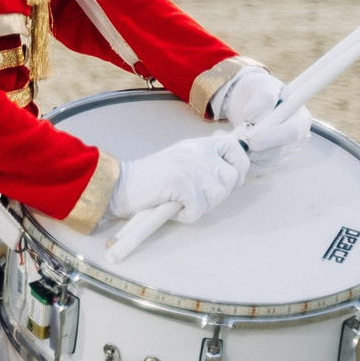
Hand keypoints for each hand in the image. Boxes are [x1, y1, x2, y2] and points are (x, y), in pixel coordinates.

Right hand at [109, 132, 251, 224]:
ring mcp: (189, 167)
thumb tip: (231, 171)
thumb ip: (203, 161)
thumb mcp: (180, 160)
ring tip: (181, 201)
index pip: (233, 146)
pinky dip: (187, 215)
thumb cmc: (150, 180)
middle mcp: (195, 152)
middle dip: (217, 194)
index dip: (239, 164)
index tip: (232, 178)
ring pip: (217, 195)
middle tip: (195, 196)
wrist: (120, 186)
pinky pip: (199, 209)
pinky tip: (173, 208)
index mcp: (196, 145)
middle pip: (231, 178)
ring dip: (202, 205)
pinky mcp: (181, 184)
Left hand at [212, 67, 310, 174]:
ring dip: (246, 154)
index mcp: (299, 118)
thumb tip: (253, 116)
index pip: (291, 133)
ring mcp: (284, 150)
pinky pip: (258, 167)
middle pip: (279, 152)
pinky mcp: (270, 159)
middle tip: (235, 140)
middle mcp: (296, 138)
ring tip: (228, 138)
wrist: (248, 100)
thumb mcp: (262, 85)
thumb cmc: (259, 90)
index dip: (272, 138)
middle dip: (255, 149)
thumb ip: (263, 98)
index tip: (252, 139)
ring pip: (266, 161)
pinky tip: (231, 147)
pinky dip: (243, 160)